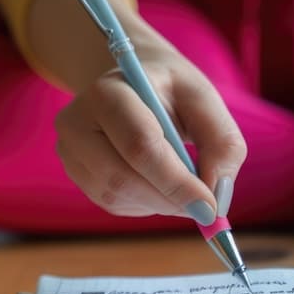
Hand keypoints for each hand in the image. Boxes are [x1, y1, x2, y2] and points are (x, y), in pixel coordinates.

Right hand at [54, 35, 245, 222]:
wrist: (134, 82)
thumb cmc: (172, 90)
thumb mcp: (205, 101)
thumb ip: (222, 144)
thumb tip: (217, 197)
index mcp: (108, 92)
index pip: (139, 145)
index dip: (176, 182)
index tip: (210, 206)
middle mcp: (77, 122)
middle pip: (121, 177)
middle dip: (170, 200)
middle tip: (207, 211)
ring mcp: (71, 151)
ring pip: (116, 196)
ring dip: (161, 204)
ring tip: (185, 187)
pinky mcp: (76, 174)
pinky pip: (114, 204)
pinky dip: (147, 204)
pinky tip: (161, 184)